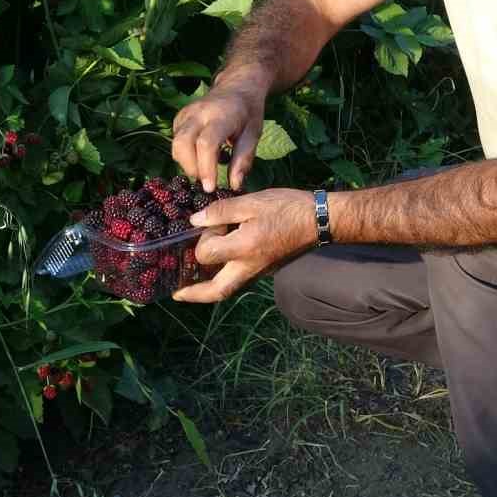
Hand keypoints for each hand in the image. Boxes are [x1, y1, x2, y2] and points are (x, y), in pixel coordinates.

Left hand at [170, 188, 316, 302]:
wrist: (319, 220)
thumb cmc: (287, 208)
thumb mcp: (252, 202)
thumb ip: (221, 211)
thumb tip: (195, 221)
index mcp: (244, 249)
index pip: (207, 254)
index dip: (202, 238)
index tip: (211, 223)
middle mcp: (249, 267)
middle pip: (216, 292)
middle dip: (194, 295)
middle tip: (176, 294)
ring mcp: (258, 272)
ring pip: (227, 289)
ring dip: (207, 291)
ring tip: (189, 286)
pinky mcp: (265, 269)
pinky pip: (238, 280)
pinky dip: (222, 280)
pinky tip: (216, 268)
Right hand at [171, 80, 266, 191]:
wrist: (237, 87)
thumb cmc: (248, 113)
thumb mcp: (254, 134)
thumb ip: (243, 160)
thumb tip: (234, 186)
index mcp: (220, 115)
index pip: (206, 144)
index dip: (206, 168)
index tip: (211, 188)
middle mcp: (198, 113)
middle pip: (182, 144)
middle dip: (191, 168)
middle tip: (207, 180)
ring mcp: (185, 114)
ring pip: (175, 145)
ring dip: (187, 164)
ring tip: (206, 168)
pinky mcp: (179, 118)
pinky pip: (175, 142)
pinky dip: (184, 155)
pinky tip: (200, 156)